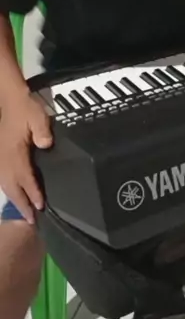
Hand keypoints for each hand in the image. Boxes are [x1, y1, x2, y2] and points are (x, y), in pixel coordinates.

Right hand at [0, 92, 51, 224]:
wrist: (8, 97)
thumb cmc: (25, 107)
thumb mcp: (37, 116)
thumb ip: (42, 131)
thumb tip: (45, 145)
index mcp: (14, 153)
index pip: (24, 178)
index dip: (32, 193)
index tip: (40, 206)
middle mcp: (4, 159)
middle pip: (12, 187)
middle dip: (21, 204)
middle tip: (31, 220)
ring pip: (4, 184)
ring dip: (14, 199)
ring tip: (24, 211)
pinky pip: (1, 177)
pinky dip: (8, 188)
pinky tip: (13, 192)